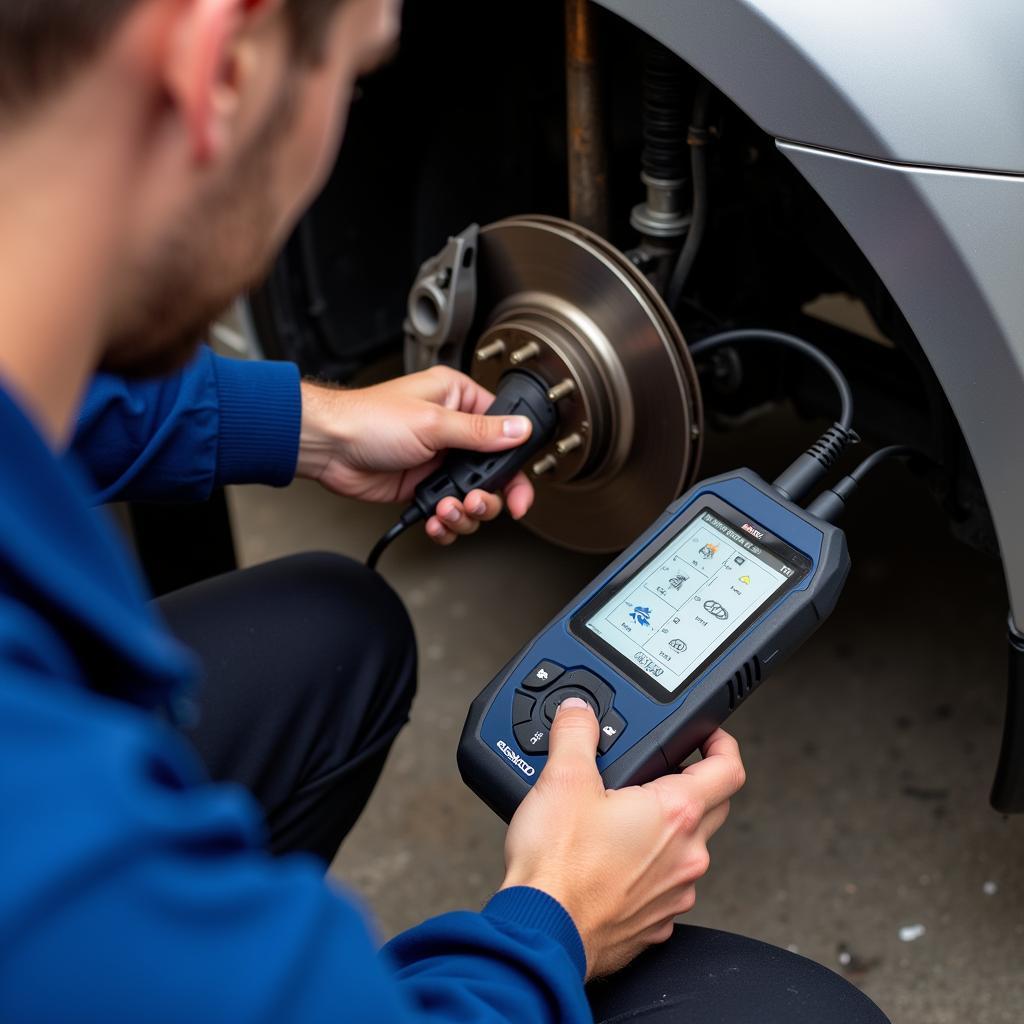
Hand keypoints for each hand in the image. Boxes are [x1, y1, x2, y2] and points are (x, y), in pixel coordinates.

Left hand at [297, 367, 535, 544]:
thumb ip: (481, 432)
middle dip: (486, 498)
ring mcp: (438, 462)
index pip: (504, 434)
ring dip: (463, 514)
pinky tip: (434, 520)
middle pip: (492, 475)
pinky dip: (444, 523)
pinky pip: (447, 513)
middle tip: (476, 504)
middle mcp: (453, 432)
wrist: (328, 447)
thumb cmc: (368, 419)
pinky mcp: (422, 488)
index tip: (518, 493)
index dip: (514, 467)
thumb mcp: (433, 423)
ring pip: (471, 499)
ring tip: (445, 511)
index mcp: (459, 401)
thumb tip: (520, 429)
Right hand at [501, 700, 744, 979]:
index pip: (729, 769)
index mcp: (675, 813)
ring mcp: (674, 894)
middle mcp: (686, 856)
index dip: (722, 743)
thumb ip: (576, 733)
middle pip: (713, 807)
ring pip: (688, 849)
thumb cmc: (558, 865)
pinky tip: (613, 861)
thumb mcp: (562, 778)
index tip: (709, 736)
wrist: (542, 930)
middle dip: (694, 782)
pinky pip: (665, 886)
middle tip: (662, 770)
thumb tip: (580, 712)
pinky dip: (649, 869)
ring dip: (668, 830)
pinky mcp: (654, 924)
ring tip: (626, 816)